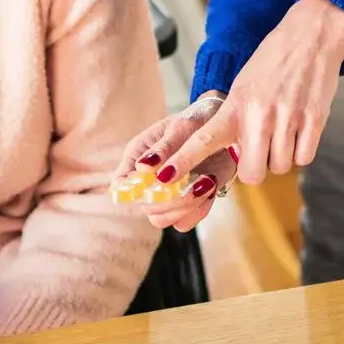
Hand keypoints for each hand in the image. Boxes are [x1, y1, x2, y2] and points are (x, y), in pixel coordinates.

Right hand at [117, 95, 239, 232]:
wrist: (222, 127)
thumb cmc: (194, 121)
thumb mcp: (180, 127)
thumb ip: (162, 148)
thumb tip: (142, 167)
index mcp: (138, 160)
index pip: (121, 186)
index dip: (132, 193)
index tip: (157, 186)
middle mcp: (149, 183)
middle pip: (146, 208)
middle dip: (170, 201)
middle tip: (195, 183)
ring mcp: (167, 196)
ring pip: (162, 220)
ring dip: (185, 208)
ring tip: (206, 183)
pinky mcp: (188, 204)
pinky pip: (185, 222)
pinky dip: (198, 211)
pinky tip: (210, 188)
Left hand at [160, 0, 343, 186]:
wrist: (311, 35)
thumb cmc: (274, 62)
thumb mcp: (243, 86)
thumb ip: (235, 120)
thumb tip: (233, 154)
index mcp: (236, 105)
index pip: (204, 139)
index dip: (183, 160)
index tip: (164, 177)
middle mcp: (260, 114)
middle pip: (253, 174)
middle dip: (256, 168)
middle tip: (260, 147)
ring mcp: (289, 118)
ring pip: (280, 167)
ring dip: (280, 155)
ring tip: (283, 128)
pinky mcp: (315, 120)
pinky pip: (304, 158)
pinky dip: (301, 150)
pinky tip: (299, 128)